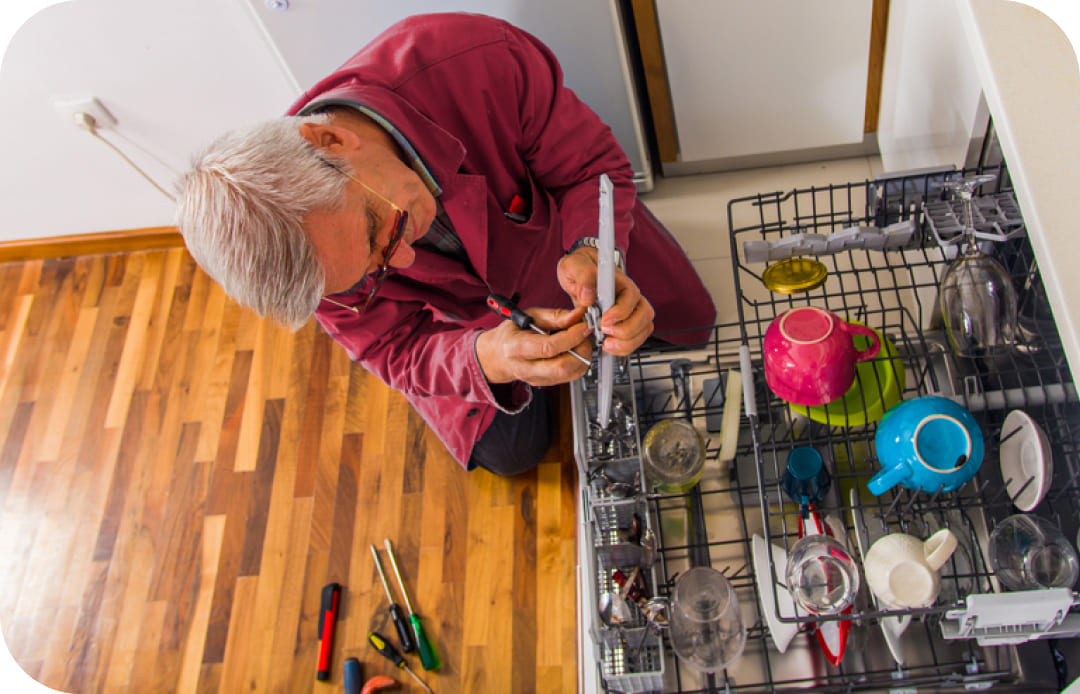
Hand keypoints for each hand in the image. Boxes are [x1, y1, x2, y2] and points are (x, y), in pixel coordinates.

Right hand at [476, 305, 592, 384]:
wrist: (499, 355)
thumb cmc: (513, 333)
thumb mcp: (529, 316)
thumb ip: (555, 316)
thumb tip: (578, 315)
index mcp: (516, 348)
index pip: (549, 347)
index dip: (572, 336)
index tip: (584, 325)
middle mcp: (525, 368)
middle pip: (562, 367)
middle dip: (581, 349)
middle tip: (585, 334)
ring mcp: (536, 379)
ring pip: (570, 374)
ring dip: (583, 356)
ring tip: (581, 340)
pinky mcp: (546, 383)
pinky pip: (570, 377)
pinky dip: (579, 363)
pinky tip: (575, 350)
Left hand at [557, 246, 654, 355]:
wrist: (580, 274)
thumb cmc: (580, 268)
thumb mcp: (574, 266)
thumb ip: (583, 277)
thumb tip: (588, 295)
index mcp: (620, 281)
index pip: (632, 297)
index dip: (621, 312)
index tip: (604, 321)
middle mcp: (629, 296)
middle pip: (644, 316)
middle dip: (626, 331)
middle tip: (605, 335)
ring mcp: (630, 310)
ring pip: (643, 329)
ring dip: (627, 342)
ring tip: (606, 344)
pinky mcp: (626, 323)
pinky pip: (635, 338)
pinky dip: (624, 347)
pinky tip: (608, 346)